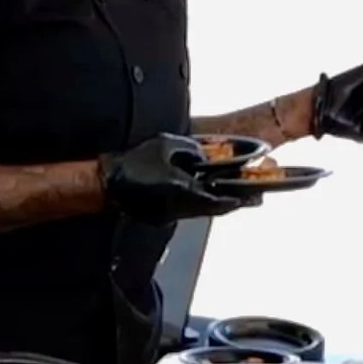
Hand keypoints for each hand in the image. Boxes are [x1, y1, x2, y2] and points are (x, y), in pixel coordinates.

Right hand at [99, 135, 247, 223]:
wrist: (107, 184)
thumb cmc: (134, 164)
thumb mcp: (166, 145)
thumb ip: (191, 149)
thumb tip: (207, 155)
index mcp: (183, 190)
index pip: (219, 199)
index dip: (240, 198)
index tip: (256, 195)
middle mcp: (179, 207)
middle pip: (215, 210)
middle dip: (235, 203)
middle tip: (253, 198)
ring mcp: (170, 215)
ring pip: (202, 212)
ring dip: (219, 204)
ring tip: (235, 197)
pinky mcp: (161, 218)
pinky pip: (188, 212)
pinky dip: (202, 205)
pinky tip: (206, 196)